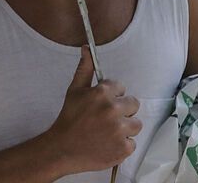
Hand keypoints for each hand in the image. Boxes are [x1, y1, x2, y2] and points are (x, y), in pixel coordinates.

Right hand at [45, 46, 141, 174]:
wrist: (61, 149)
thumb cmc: (69, 119)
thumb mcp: (74, 90)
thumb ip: (85, 68)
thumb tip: (86, 48)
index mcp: (102, 93)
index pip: (121, 87)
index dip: (112, 95)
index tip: (102, 104)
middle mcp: (113, 110)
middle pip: (133, 104)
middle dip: (122, 110)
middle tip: (106, 119)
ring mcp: (119, 130)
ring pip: (136, 124)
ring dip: (125, 128)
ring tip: (108, 132)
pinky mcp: (123, 148)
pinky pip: (133, 143)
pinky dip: (122, 145)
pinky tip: (108, 144)